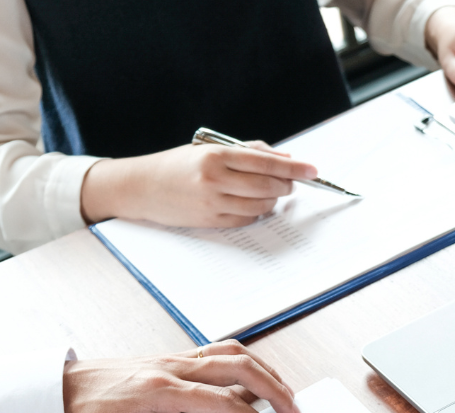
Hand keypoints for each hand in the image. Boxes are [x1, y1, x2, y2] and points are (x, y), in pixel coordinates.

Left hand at [62, 340, 302, 412]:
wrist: (58, 388)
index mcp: (160, 389)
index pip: (221, 400)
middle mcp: (173, 367)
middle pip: (238, 367)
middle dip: (274, 390)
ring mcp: (175, 359)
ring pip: (232, 353)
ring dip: (265, 371)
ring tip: (286, 395)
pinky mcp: (174, 359)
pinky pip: (219, 351)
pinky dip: (246, 362)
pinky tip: (256, 378)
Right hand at [80, 141, 317, 227]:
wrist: (141, 187)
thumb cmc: (178, 164)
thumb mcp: (209, 148)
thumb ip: (246, 151)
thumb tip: (283, 157)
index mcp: (216, 156)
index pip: (266, 162)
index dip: (294, 167)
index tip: (313, 170)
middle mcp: (215, 179)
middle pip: (269, 185)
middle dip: (286, 184)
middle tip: (291, 182)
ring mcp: (213, 203)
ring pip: (261, 205)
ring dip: (272, 199)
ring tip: (269, 191)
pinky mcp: (210, 221)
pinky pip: (246, 219)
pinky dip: (256, 212)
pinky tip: (252, 203)